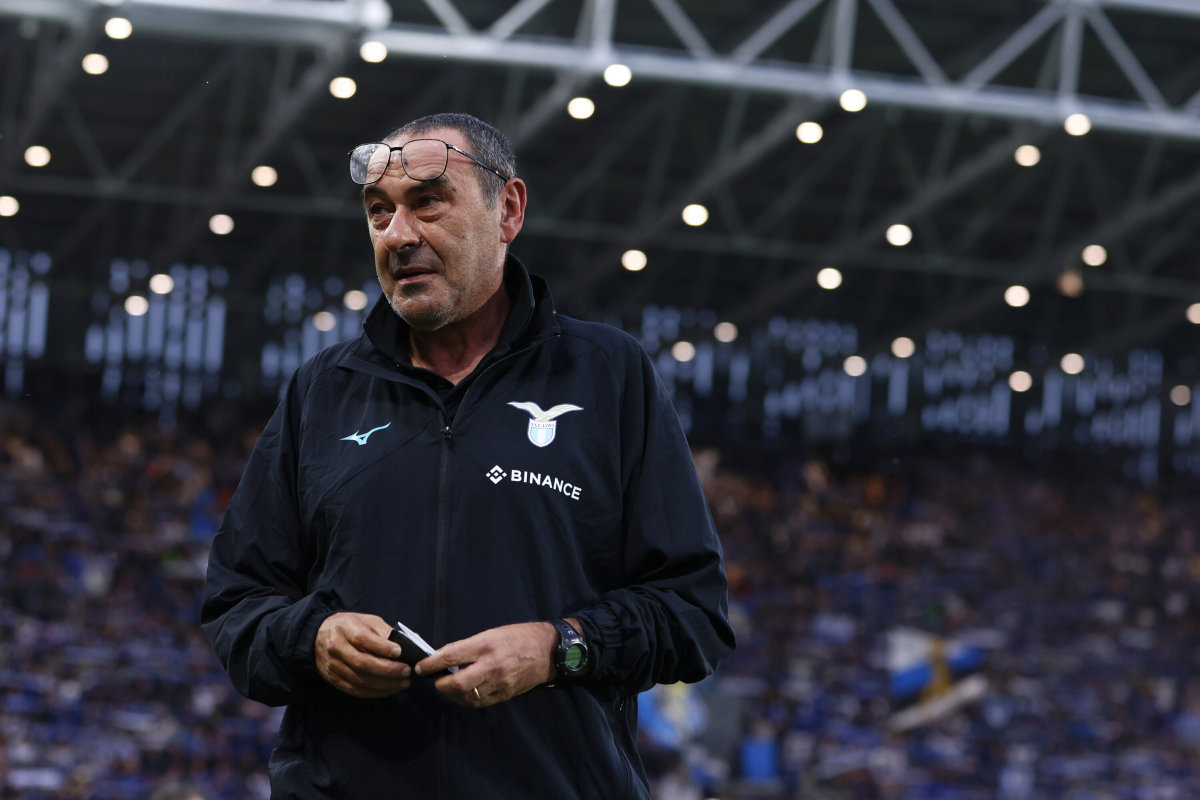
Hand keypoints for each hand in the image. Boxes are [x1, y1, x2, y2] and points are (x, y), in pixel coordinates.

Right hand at [315, 612, 411, 697]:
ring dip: (385, 684)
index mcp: (345, 628)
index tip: (399, 652)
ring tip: (403, 682)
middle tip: (407, 671)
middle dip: (387, 670)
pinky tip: (390, 689)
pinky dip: (375, 692)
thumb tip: (413, 640)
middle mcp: (336, 647)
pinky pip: (356, 690)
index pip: (362, 639)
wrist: (319, 635)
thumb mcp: (367, 621)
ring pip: (360, 680)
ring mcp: (333, 666)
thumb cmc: (350, 627)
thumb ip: (386, 632)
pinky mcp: (334, 680)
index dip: (382, 647)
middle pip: (362, 663)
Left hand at [414, 622, 557, 707]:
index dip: (432, 663)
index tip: (420, 667)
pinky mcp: (505, 694)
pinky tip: (462, 694)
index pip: (452, 655)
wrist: (547, 650)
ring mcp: (499, 682)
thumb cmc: (518, 636)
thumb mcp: (492, 633)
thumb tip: (445, 658)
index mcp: (486, 644)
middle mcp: (492, 665)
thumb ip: (469, 647)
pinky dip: (467, 700)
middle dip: (440, 684)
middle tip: (434, 680)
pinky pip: (480, 702)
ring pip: (467, 696)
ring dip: (451, 694)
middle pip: (457, 683)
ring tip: (446, 687)